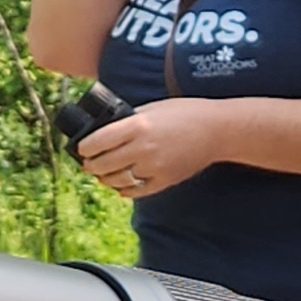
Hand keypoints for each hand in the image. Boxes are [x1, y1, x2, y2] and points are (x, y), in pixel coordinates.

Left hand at [76, 101, 222, 199]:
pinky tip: (122, 184)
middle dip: (90, 165)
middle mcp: (143, 148)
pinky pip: (135, 192)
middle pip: (102, 164)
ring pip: (116, 181)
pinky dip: (124, 190)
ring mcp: (154, 167)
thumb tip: (105, 131)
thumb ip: (129, 120)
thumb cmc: (186, 113)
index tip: (82, 148)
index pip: (97, 141)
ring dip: (105, 179)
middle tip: (89, 164)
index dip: (84, 147)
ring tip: (104, 174)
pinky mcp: (164, 180)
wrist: (217, 130)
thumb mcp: (153, 108)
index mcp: (138, 125)